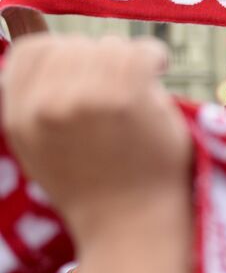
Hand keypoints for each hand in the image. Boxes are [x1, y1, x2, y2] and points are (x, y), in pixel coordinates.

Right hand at [0, 35, 191, 242]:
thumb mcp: (45, 147)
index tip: (89, 69)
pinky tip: (159, 69)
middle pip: (72, 46)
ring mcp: (81, 100)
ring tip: (140, 85)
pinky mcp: (121, 98)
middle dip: (100, 58)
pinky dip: (153, 56)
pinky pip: (137, 51)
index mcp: (19, 117)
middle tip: (122, 80)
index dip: (63, 53)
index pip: (30, 52)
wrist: (132, 227)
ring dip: (128, 60)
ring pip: (106, 47)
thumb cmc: (98, 190)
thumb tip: (49, 49)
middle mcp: (42, 107)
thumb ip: (38, 104)